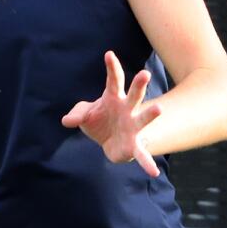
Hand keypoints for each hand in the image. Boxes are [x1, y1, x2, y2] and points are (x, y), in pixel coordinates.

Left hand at [61, 51, 162, 177]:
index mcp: (113, 98)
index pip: (113, 80)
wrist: (108, 142)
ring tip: (159, 108)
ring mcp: (133, 126)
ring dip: (150, 114)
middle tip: (145, 73)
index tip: (108, 54)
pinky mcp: (134, 145)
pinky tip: (154, 173)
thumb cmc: (99, 120)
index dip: (111, 67)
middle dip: (139, 85)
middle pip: (133, 95)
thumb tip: (67, 121)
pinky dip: (147, 163)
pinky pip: (142, 154)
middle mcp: (127, 109)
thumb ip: (76, 115)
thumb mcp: (84, 115)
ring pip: (143, 118)